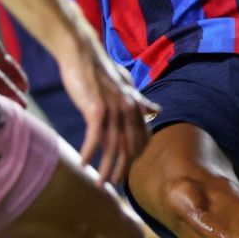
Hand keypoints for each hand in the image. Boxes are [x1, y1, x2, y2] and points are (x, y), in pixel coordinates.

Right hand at [58, 37, 159, 185]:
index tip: (127, 171)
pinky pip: (95, 138)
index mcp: (136, 105)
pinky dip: (88, 153)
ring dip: (106, 169)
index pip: (141, 139)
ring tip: (100, 184)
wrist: (81, 53)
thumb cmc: (100, 70)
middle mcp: (129, 109)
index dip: (134, 158)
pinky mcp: (96, 110)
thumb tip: (157, 110)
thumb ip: (140, 100)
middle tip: (114, 185)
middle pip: (129, 148)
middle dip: (123, 169)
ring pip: (113, 148)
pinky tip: (83, 164)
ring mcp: (114, 110)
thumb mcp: (126, 85)